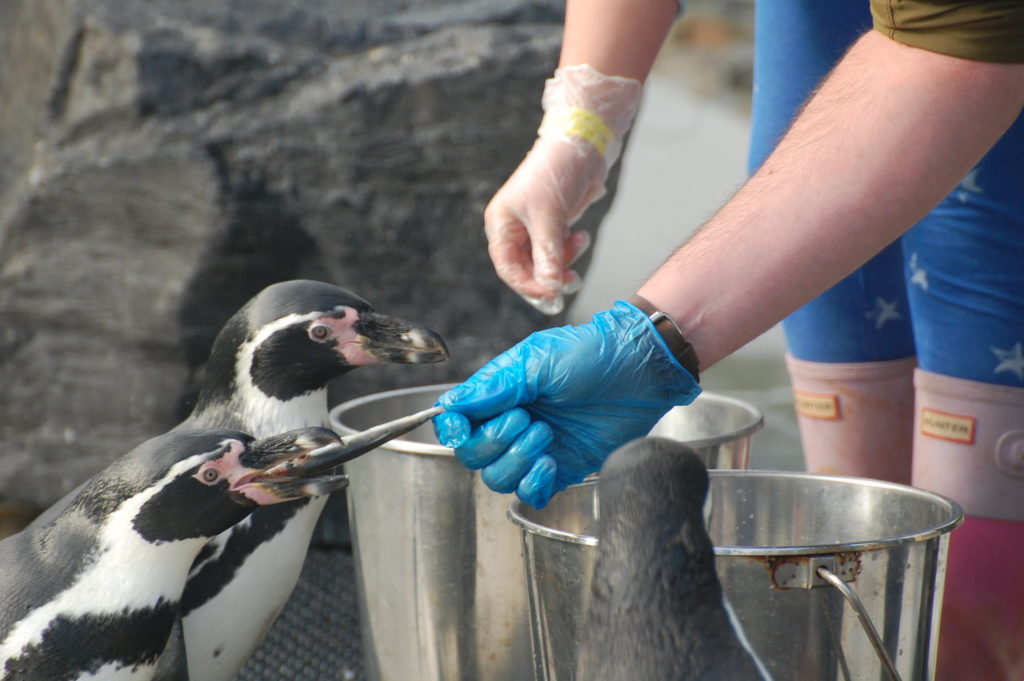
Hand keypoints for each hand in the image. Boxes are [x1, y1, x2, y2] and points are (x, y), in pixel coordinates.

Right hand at [433, 301, 700, 507]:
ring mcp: (534, 447)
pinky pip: (530, 493)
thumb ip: (495, 386)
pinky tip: (550, 462)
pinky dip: (533, 484)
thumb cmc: (590, 354)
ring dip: (515, 461)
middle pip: (473, 454)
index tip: (461, 428)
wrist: (640, 369)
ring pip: (497, 478)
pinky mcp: (561, 468)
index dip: (452, 429)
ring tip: (544, 434)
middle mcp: (511, 422)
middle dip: (493, 442)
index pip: (456, 421)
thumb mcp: (538, 361)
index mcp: (499, 393)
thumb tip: (454, 406)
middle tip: (526, 419)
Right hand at [485, 65, 641, 313]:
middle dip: (548, 276)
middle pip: (526, 267)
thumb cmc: (556, 172)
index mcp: (502, 224)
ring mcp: (534, 226)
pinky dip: (569, 250)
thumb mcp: (550, 217)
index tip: (551, 295)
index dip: (528, 284)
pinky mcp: (553, 223)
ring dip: (563, 262)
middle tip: (570, 284)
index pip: (507, 267)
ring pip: (544, 260)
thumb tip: (550, 288)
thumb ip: (548, 255)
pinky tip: (581, 236)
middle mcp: (514, 227)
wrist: (582, 144)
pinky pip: (557, 249)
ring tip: (579, 244)